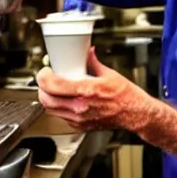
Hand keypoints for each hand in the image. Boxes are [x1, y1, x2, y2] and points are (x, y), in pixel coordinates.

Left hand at [36, 47, 151, 131]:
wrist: (135, 114)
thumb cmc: (125, 96)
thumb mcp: (109, 73)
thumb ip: (93, 61)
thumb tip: (87, 51)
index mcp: (86, 91)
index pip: (54, 85)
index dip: (43, 76)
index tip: (44, 71)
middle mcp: (80, 107)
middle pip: (47, 99)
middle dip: (41, 88)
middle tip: (44, 79)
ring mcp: (79, 119)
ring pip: (50, 110)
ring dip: (47, 98)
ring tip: (51, 89)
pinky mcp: (80, 126)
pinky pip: (61, 117)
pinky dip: (57, 107)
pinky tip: (63, 99)